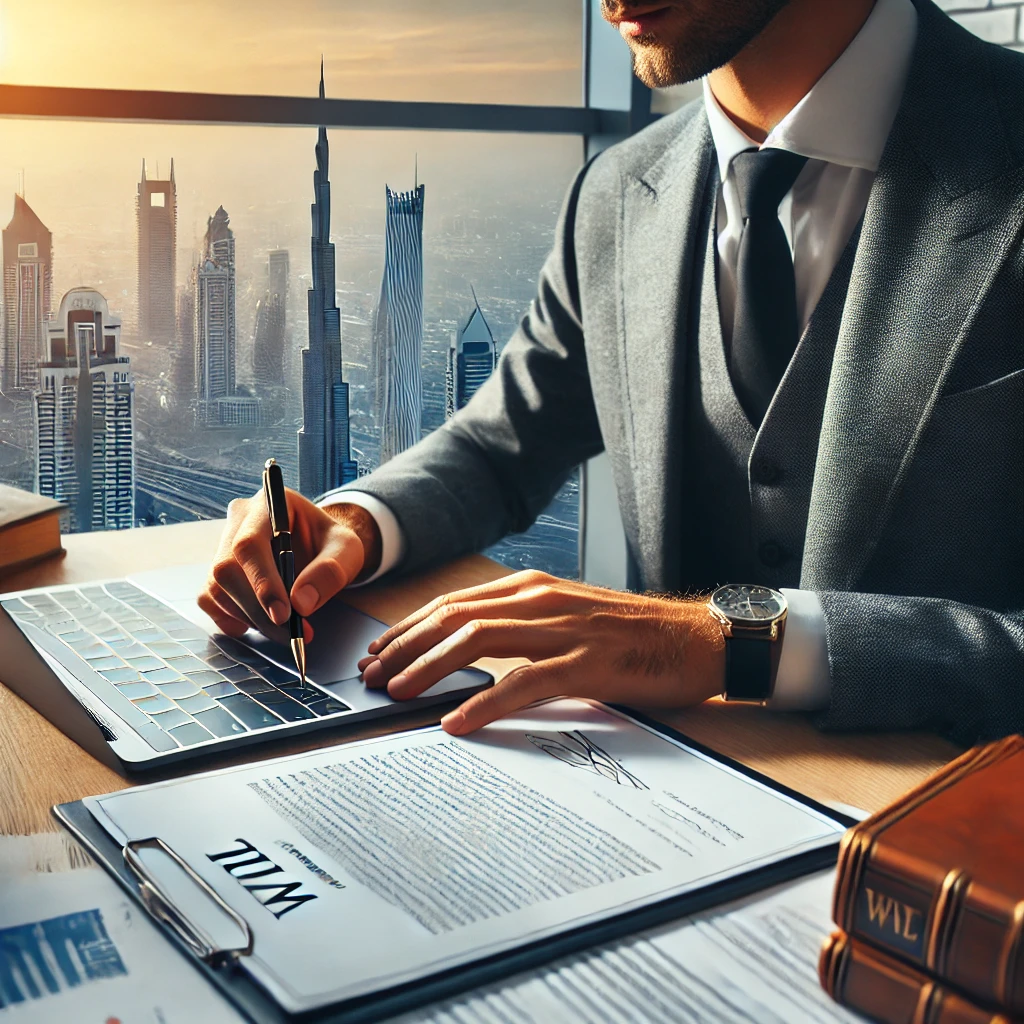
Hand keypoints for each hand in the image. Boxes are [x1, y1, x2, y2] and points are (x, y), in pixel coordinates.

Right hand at [198, 490, 381, 642]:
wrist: (320, 547)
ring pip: (216, 588)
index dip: (262, 581)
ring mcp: (222, 545)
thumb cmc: (331, 544)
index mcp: (269, 504)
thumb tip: (301, 602)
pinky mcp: (216, 571)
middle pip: (227, 569)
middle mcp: (239, 520)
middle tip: (292, 633)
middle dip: (258, 609)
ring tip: (286, 630)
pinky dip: (231, 619)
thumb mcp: (348, 550)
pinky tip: (259, 624)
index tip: (283, 614)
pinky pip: (209, 599)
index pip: (249, 543)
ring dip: (250, 618)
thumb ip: (331, 570)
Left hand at [357, 570, 725, 733]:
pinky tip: (456, 721)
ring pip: (477, 641)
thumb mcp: (567, 616)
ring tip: (397, 694)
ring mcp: (563, 629)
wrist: (697, 638)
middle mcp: (540, 600)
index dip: (409, 629)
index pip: (453, 604)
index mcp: (531, 588)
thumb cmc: (632, 633)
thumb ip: (521, 627)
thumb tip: (470, 651)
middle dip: (404, 648)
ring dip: (429, 669)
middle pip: (453, 618)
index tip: (380, 652)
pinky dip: (483, 702)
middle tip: (373, 677)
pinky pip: (522, 682)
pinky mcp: (587, 663)